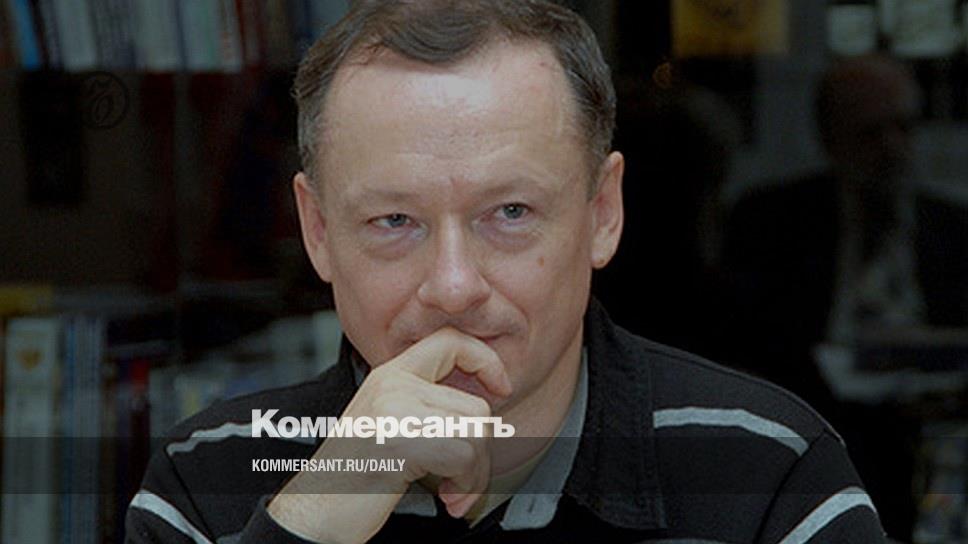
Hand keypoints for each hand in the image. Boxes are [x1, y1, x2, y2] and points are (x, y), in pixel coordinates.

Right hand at [266, 328, 511, 542]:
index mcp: (390, 375)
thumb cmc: (355, 477)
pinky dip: (467, 484)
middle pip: (476, 405)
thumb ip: (429, 408)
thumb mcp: (393, 427)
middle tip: (465, 479)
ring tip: (454, 489)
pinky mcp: (400, 438)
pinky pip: (465, 456)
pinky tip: (448, 497)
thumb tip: (488, 410)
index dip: (485, 359)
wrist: (316, 511)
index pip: (450, 340)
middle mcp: (392, 384)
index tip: (500, 388)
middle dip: (482, 451)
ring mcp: (394, 408)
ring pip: (477, 431)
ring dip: (476, 473)